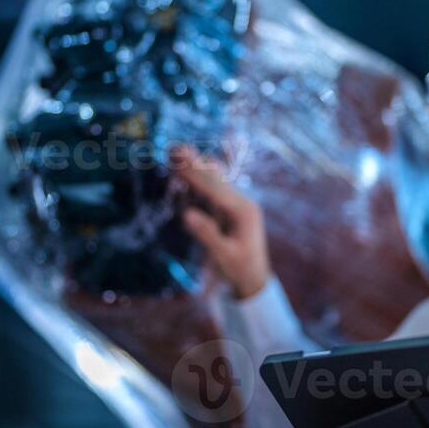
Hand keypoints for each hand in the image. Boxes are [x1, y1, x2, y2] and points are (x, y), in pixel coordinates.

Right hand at [170, 145, 272, 298]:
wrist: (254, 279)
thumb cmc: (240, 269)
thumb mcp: (224, 256)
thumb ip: (207, 234)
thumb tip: (187, 214)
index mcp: (243, 211)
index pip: (215, 188)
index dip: (195, 173)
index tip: (177, 160)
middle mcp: (241, 203)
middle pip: (215, 178)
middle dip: (194, 163)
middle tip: (173, 148)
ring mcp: (235, 206)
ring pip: (214, 181)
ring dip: (195, 169)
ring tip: (175, 154)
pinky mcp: (228, 211)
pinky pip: (211, 192)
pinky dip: (197, 182)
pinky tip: (183, 174)